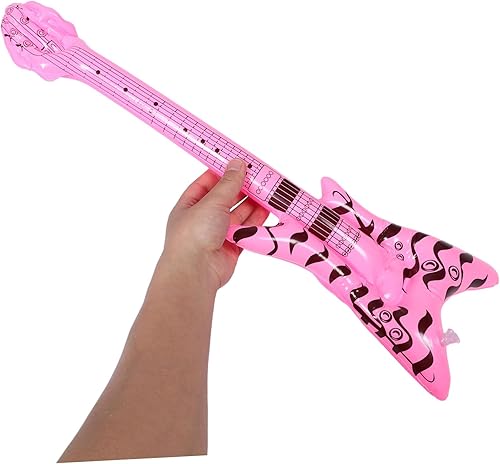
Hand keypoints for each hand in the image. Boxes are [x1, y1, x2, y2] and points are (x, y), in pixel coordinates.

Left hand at [162, 159, 268, 289]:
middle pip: (226, 198)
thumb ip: (228, 184)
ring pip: (238, 215)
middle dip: (243, 189)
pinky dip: (255, 223)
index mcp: (190, 205)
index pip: (208, 182)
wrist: (195, 272)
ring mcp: (216, 234)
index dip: (224, 172)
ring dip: (252, 205)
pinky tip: (266, 213)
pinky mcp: (230, 247)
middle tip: (260, 178)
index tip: (241, 163)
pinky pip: (245, 231)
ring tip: (268, 193)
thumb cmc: (192, 236)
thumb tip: (237, 164)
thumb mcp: (212, 202)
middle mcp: (202, 219)